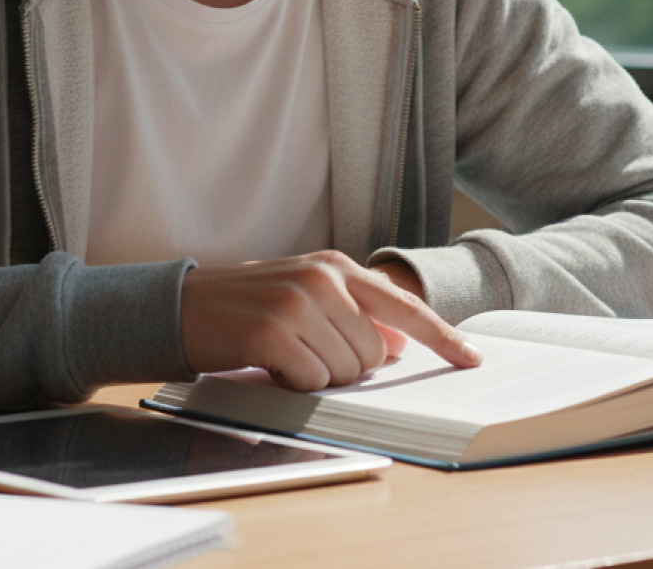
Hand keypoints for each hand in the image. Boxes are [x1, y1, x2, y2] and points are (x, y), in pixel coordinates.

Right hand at [180, 250, 481, 391]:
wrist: (180, 306)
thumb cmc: (247, 307)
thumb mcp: (305, 296)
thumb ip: (355, 313)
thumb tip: (398, 345)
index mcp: (337, 267)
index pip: (405, 307)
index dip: (442, 337)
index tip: (472, 359)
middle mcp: (322, 279)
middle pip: (374, 354)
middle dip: (345, 367)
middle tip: (305, 351)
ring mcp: (297, 304)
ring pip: (345, 370)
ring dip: (317, 376)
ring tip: (283, 353)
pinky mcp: (272, 332)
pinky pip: (311, 381)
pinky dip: (293, 384)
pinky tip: (268, 363)